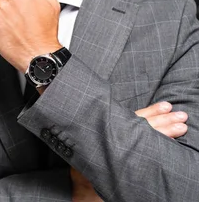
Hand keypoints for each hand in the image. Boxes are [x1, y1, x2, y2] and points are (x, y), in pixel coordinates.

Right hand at [71, 102, 187, 200]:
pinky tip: (172, 143)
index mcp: (116, 124)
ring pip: (149, 136)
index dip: (153, 110)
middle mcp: (120, 133)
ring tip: (182, 127)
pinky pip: (146, 151)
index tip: (167, 105)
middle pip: (146, 125)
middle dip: (165, 120)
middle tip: (181, 116)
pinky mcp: (126, 158)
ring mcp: (123, 144)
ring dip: (167, 130)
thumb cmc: (97, 144)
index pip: (138, 116)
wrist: (88, 166)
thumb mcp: (107, 130)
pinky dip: (160, 146)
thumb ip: (121, 123)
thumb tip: (143, 114)